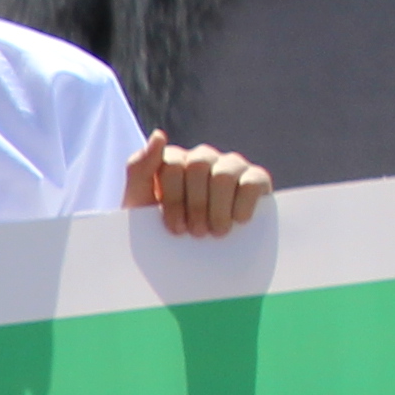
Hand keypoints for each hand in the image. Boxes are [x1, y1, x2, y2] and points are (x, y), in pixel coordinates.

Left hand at [127, 131, 269, 236]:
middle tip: (197, 233)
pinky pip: (253, 181)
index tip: (175, 228)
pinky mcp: (256, 178)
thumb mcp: (138, 205)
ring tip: (216, 232)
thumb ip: (139, 169)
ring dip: (218, 208)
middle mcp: (202, 158)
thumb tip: (159, 135)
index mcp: (172, 161)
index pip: (172, 165)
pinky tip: (237, 221)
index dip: (173, 199)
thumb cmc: (161, 231)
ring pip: (224, 174)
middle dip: (195, 205)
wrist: (186, 259)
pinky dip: (243, 204)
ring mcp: (230, 166)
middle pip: (198, 166)